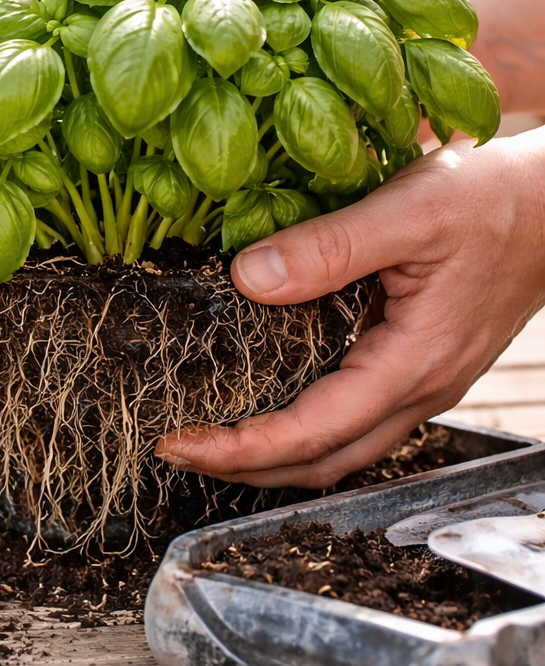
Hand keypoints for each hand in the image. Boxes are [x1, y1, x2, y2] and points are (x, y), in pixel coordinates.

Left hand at [155, 128, 544, 486]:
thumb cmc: (493, 199)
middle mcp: (420, 389)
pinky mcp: (416, 368)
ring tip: (206, 439)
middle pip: (321, 462)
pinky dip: (299, 428)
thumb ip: (328, 247)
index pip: (313, 433)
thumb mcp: (409, 209)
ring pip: (338, 449)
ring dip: (269, 456)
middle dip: (243, 467)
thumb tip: (247, 279)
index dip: (240, 447)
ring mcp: (421, 384)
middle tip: (172, 448)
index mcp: (414, 363)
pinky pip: (351, 419)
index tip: (177, 443)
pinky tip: (258, 403)